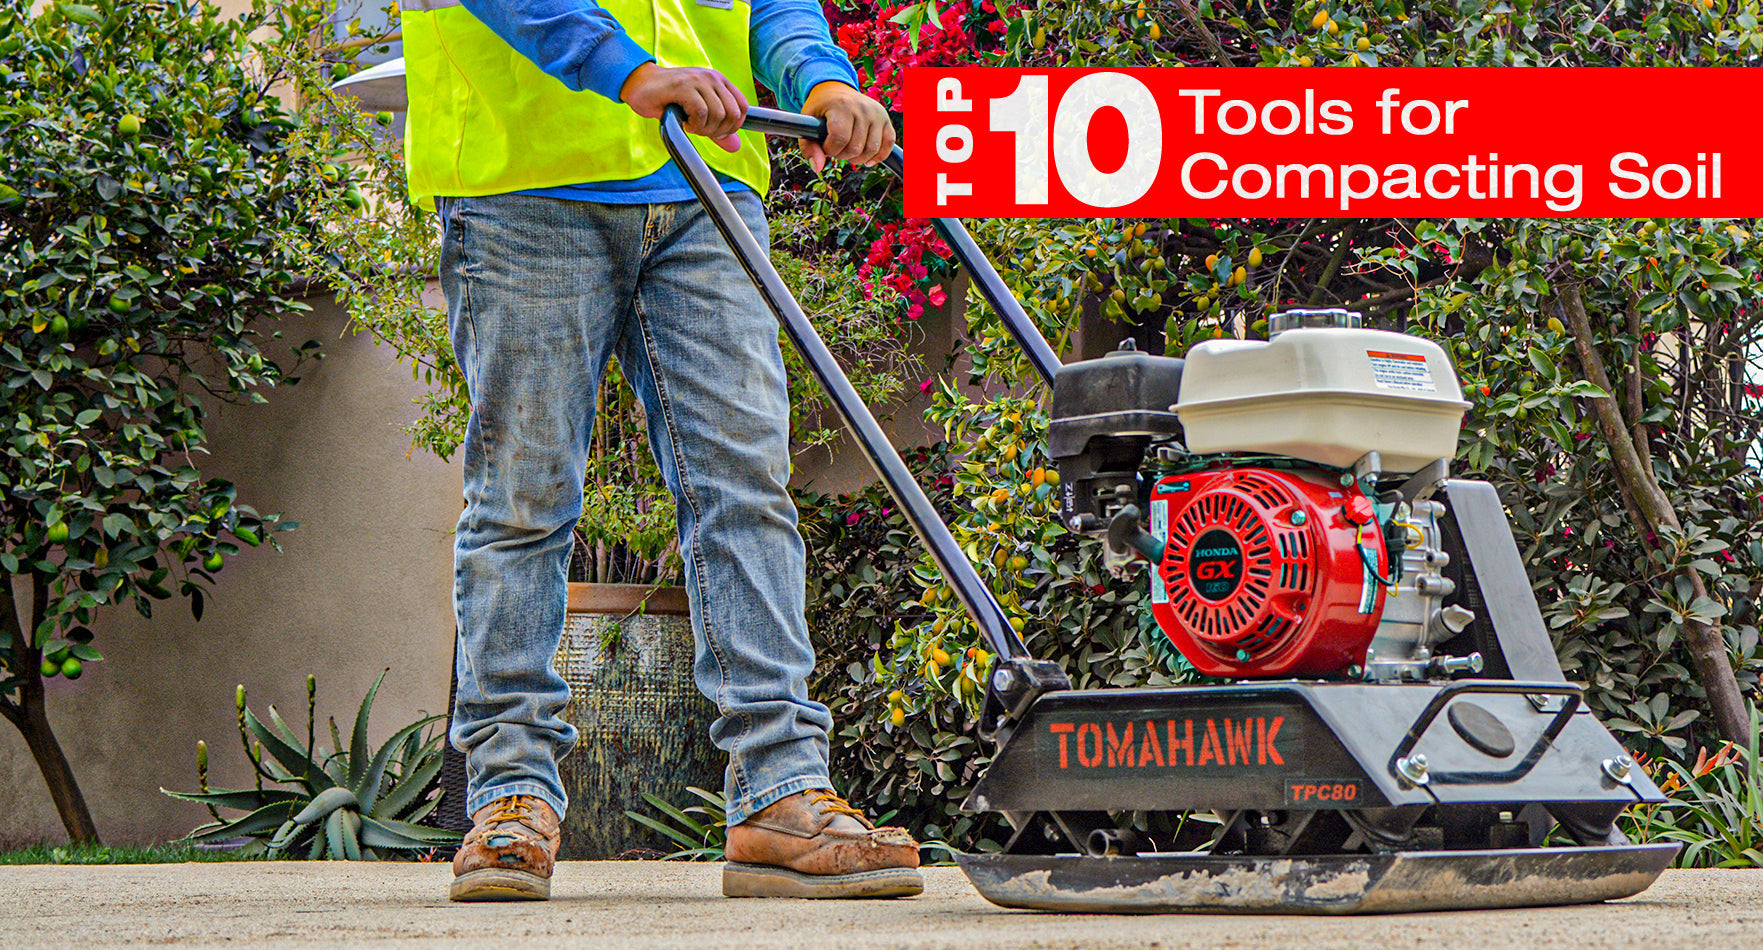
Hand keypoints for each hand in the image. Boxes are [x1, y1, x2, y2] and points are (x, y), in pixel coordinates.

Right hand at [620, 63, 747, 152]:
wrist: (639, 85)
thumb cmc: (668, 99)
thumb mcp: (698, 115)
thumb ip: (716, 129)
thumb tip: (735, 147)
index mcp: (719, 81)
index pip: (742, 107)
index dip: (733, 126)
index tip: (716, 132)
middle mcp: (712, 78)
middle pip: (732, 113)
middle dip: (718, 130)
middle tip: (700, 130)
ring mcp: (698, 80)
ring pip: (717, 114)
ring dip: (704, 129)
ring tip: (691, 125)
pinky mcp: (684, 86)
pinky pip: (701, 112)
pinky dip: (695, 124)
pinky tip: (685, 122)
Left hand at [799, 81, 894, 172]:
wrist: (835, 89)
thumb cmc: (820, 108)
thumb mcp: (807, 123)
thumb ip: (808, 147)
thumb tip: (818, 167)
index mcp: (841, 105)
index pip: (840, 139)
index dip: (830, 150)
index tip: (825, 146)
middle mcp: (862, 108)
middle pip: (855, 148)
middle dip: (843, 155)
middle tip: (836, 148)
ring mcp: (876, 113)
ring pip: (872, 149)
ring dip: (858, 158)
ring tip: (848, 152)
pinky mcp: (885, 118)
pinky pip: (888, 143)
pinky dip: (879, 156)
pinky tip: (868, 160)